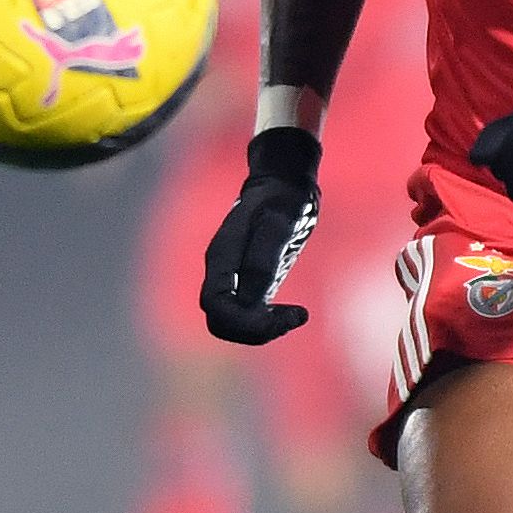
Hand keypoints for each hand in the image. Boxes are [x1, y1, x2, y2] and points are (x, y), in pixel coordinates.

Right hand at [197, 127, 322, 344]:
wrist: (283, 182)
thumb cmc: (283, 197)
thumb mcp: (280, 222)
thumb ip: (264, 258)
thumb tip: (251, 299)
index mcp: (222, 257)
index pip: (216, 305)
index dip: (245, 322)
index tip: (285, 317)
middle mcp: (222, 271)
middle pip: (220, 321)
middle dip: (254, 330)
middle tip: (293, 318)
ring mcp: (233, 278)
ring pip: (232, 321)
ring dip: (262, 329)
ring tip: (295, 316)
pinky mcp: (248, 282)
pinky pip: (247, 314)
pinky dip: (267, 321)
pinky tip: (293, 313)